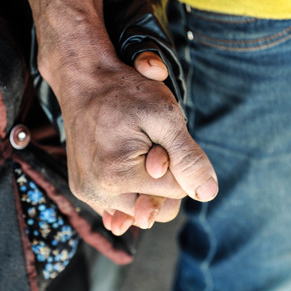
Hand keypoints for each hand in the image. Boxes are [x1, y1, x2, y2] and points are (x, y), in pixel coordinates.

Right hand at [99, 51, 182, 234]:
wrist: (83, 80)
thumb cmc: (125, 93)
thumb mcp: (165, 117)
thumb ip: (189, 158)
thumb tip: (207, 193)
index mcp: (118, 178)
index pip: (176, 192)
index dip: (176, 162)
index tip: (158, 139)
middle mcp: (98, 193)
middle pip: (158, 209)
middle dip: (163, 181)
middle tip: (148, 147)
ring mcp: (87, 194)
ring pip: (139, 210)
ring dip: (146, 186)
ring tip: (134, 152)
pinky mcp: (83, 190)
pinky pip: (120, 204)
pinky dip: (130, 188)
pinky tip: (124, 164)